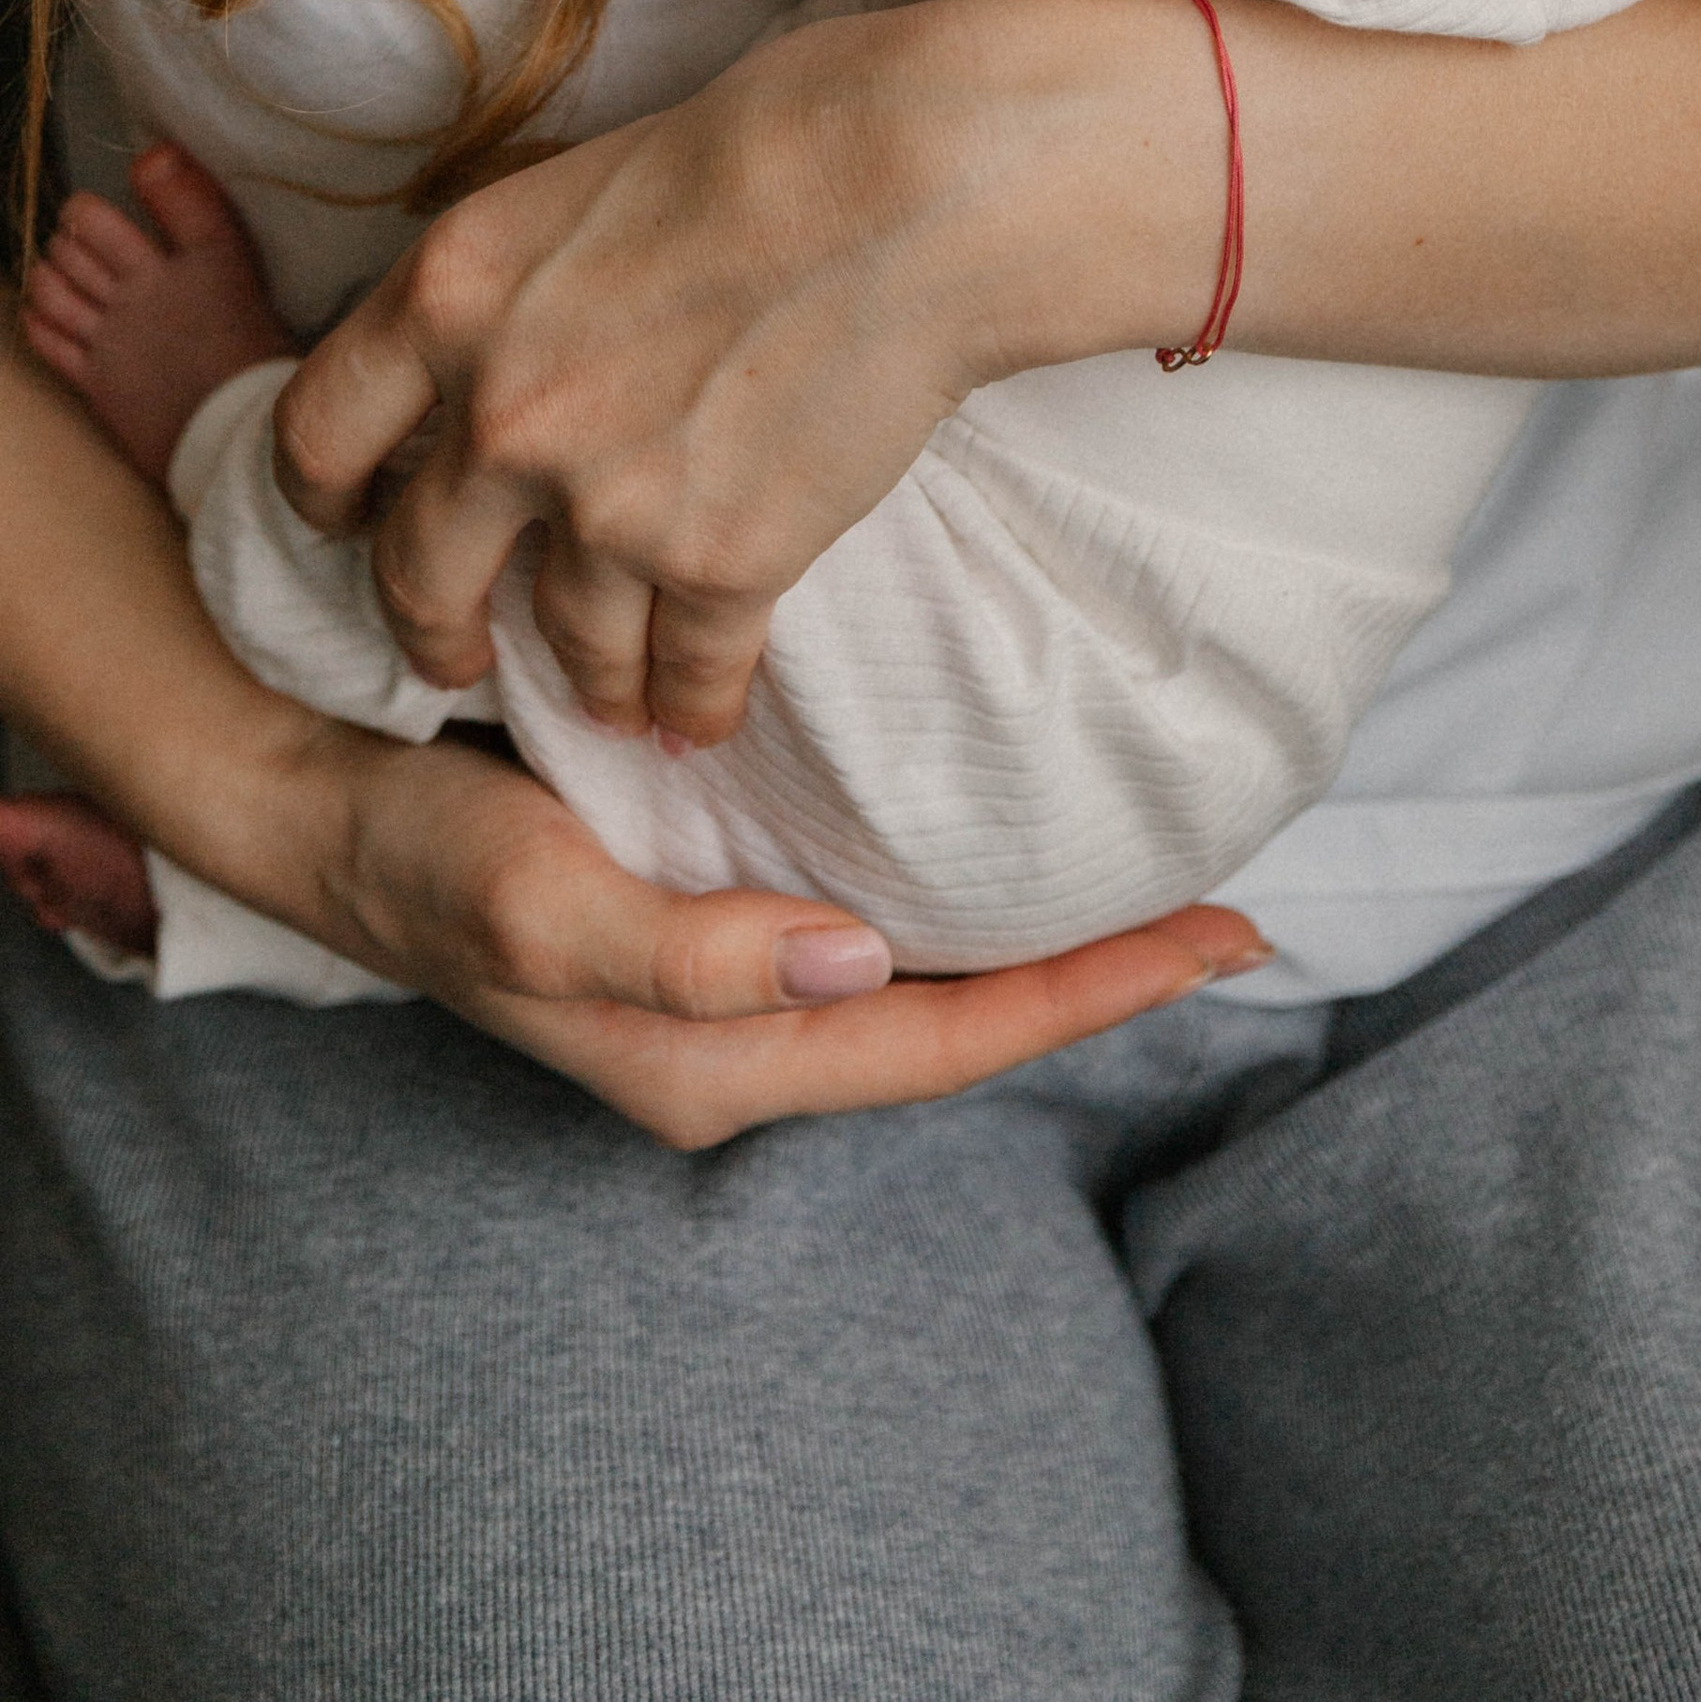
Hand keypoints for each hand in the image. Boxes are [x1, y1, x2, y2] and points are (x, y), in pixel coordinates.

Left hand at [274, 0, 1220, 742]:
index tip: (348, 525)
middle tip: (455, 657)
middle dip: (434, 632)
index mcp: (448, 298)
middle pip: (420, 573)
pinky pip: (688, 671)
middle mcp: (500, 416)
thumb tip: (501, 348)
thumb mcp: (575, 188)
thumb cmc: (770, 144)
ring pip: (564, 641)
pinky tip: (702, 718)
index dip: (325, 498)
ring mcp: (605, 503)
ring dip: (588, 682)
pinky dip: (694, 705)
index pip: (319, 435)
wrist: (911, 187)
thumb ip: (511, 292)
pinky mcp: (720, 564)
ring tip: (611, 699)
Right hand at [285, 718, 1268, 1147]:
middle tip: (1231, 909)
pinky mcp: (713, 900)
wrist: (316, 799)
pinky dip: (958, 881)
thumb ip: (684, 948)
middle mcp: (741, 1028)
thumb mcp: (536, 898)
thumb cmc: (419, 853)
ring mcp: (730, 972)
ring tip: (1155, 873)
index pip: (952, 1042)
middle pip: (964, 1019)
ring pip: (928, 972)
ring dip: (1038, 930)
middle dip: (1096, 971)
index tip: (1219, 940)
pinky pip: (876, 912)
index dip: (1092, 994)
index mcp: (720, 1054)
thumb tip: (856, 963)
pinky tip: (1005, 824)